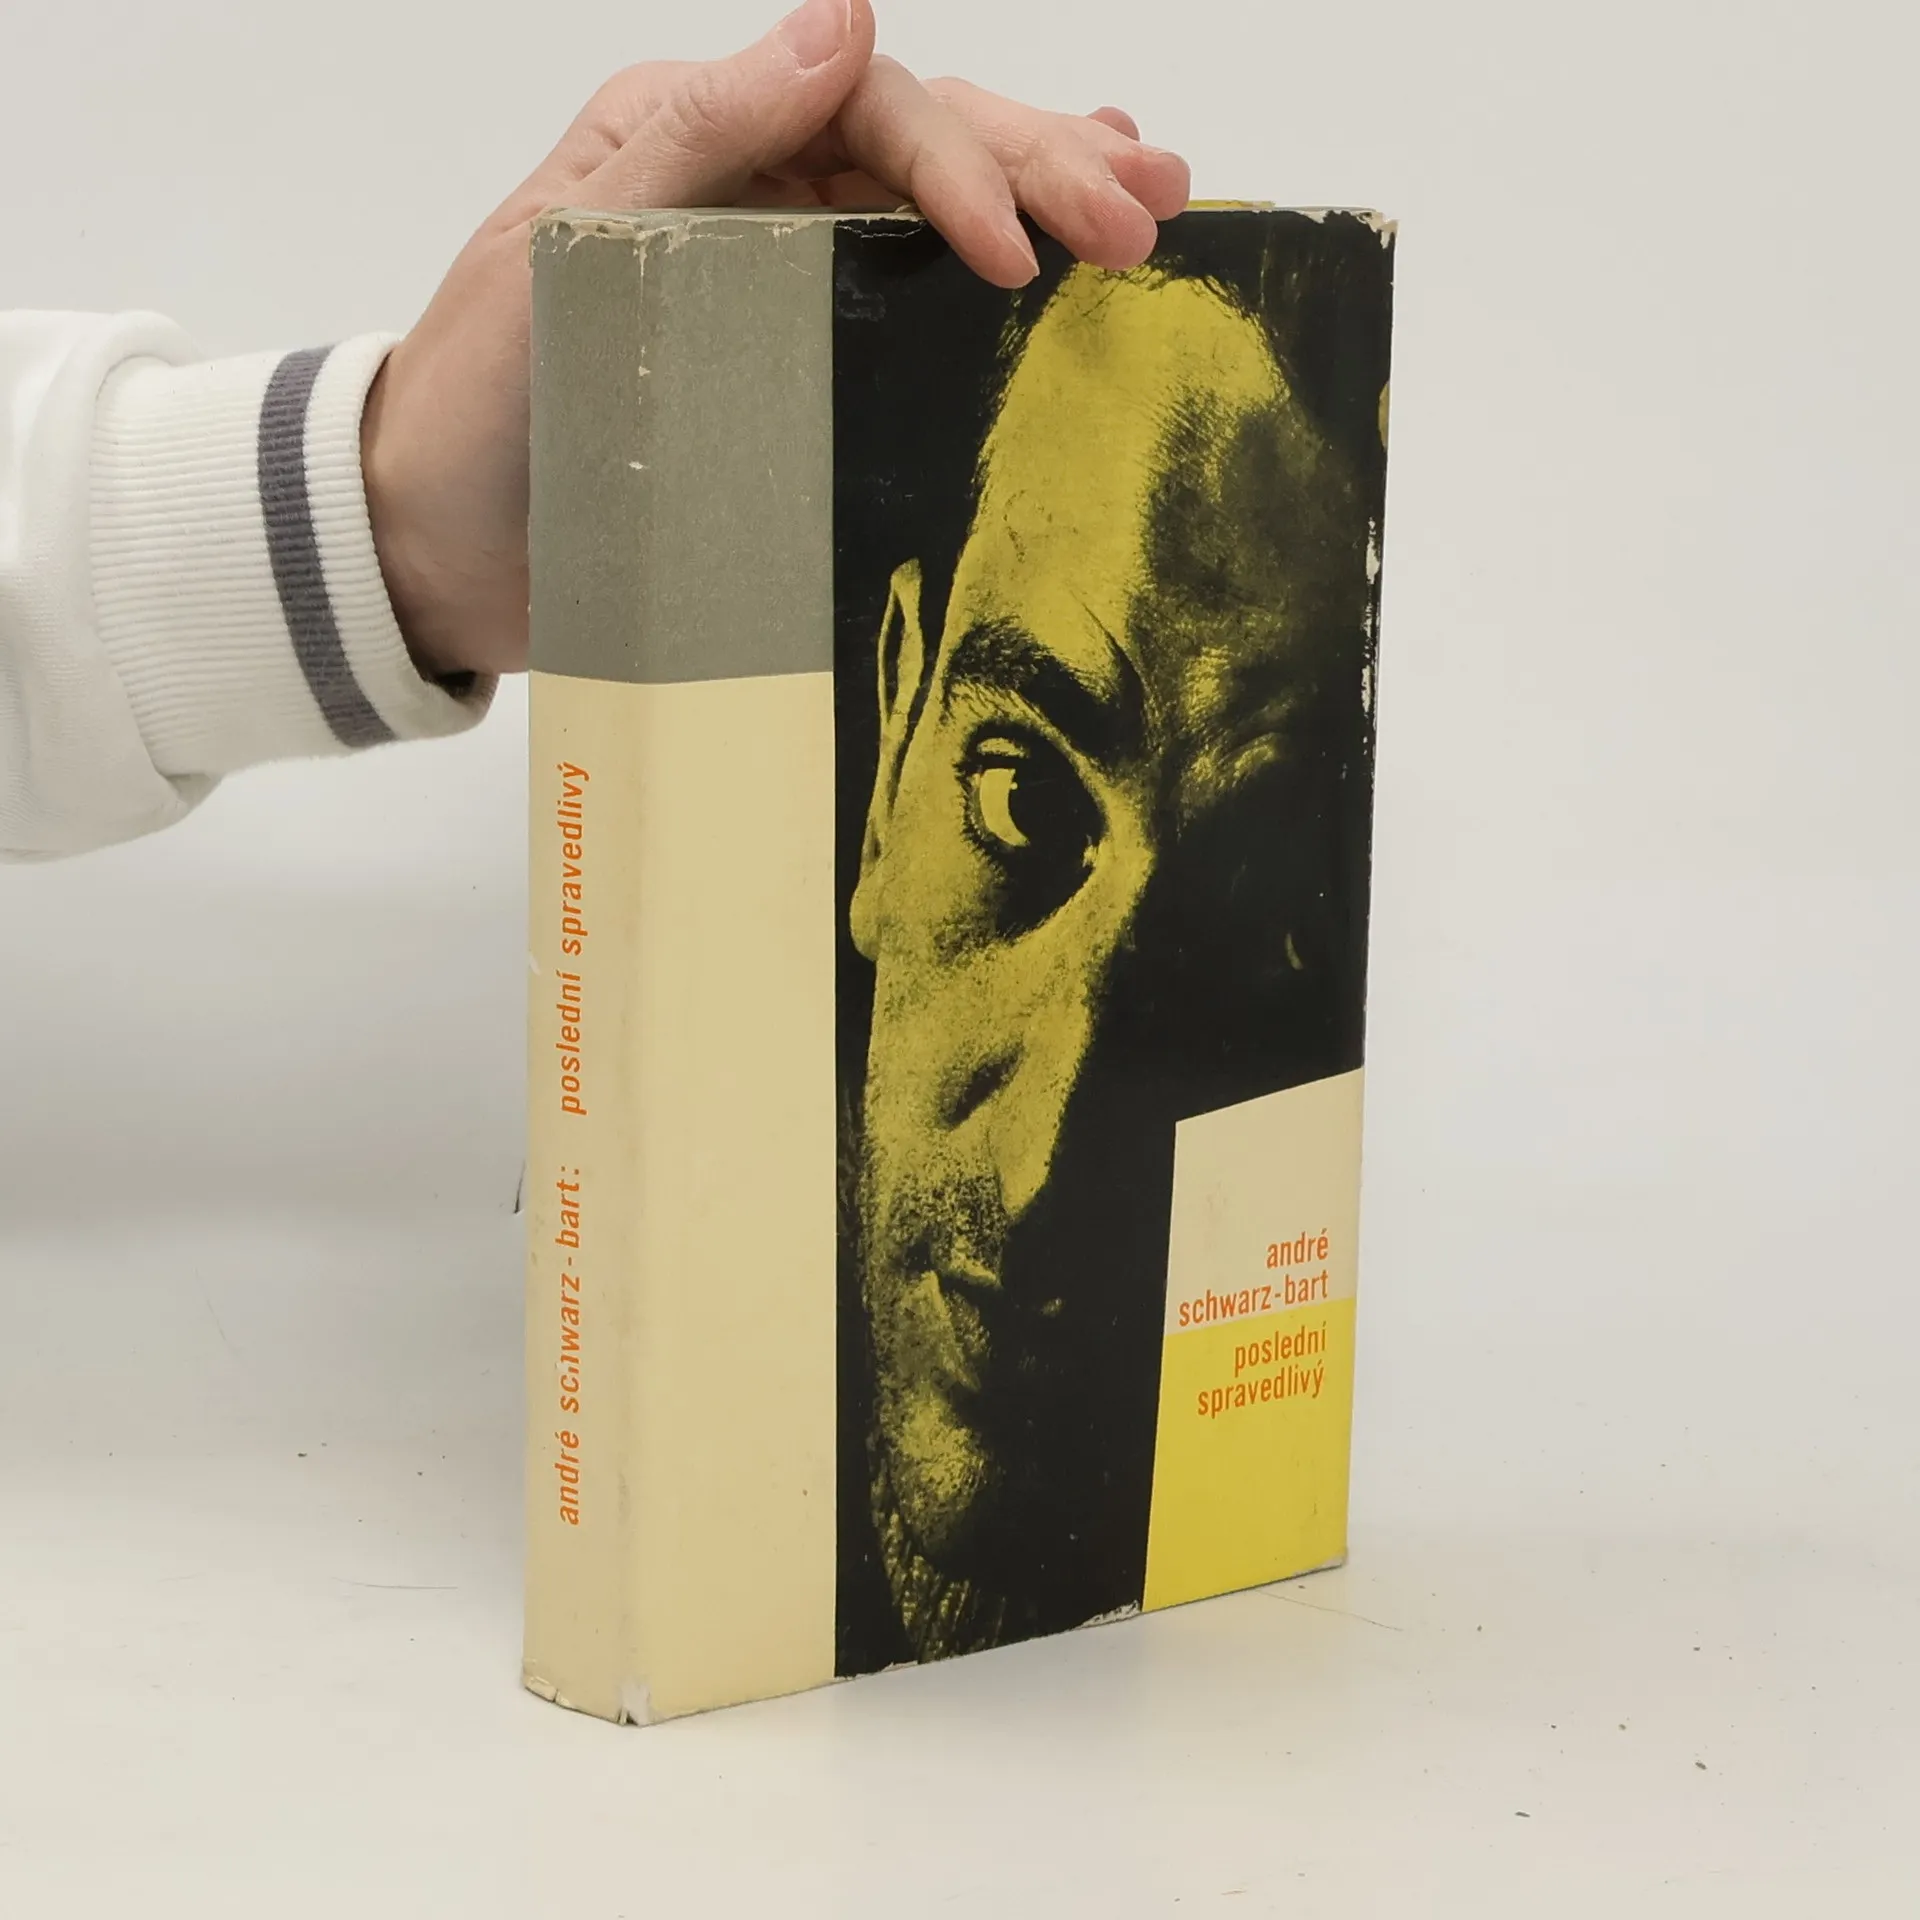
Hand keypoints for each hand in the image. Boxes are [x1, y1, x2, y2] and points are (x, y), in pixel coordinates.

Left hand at [360, 0, 1190, 680]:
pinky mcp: (802, 373)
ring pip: (940, 214)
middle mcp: (760, 194)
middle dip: (1045, 167)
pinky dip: (989, 278)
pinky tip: (1061, 264)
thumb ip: (697, 132)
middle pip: (930, 147)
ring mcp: (787, 284)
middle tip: (1148, 212)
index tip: (1024, 259)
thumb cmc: (477, 403)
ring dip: (1051, 193)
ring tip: (1158, 199)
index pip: (871, 115)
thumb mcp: (563, 243)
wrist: (435, 546)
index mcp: (703, 141)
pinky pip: (914, 311)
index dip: (963, 170)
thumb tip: (847, 19)